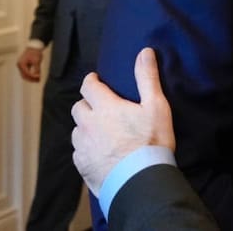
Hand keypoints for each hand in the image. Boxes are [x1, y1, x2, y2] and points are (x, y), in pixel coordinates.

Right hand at [17, 47, 42, 81]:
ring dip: (31, 77)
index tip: (39, 78)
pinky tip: (37, 76)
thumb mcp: (37, 61)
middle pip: (24, 75)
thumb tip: (37, 76)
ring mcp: (21, 65)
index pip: (26, 73)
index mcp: (21, 64)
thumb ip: (36, 69)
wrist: (34, 46)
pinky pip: (26, 72)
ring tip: (38, 79)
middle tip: (38, 81)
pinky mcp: (24, 65)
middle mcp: (20, 65)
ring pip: (25, 74)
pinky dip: (31, 74)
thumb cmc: (35, 52)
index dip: (32, 77)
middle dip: (31, 79)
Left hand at [71, 47, 175, 192]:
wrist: (139, 180)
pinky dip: (86, 148)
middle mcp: (88, 124)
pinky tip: (99, 153)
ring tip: (100, 132)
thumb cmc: (151, 142)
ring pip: (77, 130)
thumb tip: (144, 52)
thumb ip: (147, 78)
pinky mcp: (82, 165)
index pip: (89, 86)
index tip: (96, 80)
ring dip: (85, 127)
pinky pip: (79, 152)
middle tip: (99, 107)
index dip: (91, 81)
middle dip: (87, 104)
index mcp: (105, 107)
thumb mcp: (156, 106)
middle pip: (78, 107)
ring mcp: (83, 146)